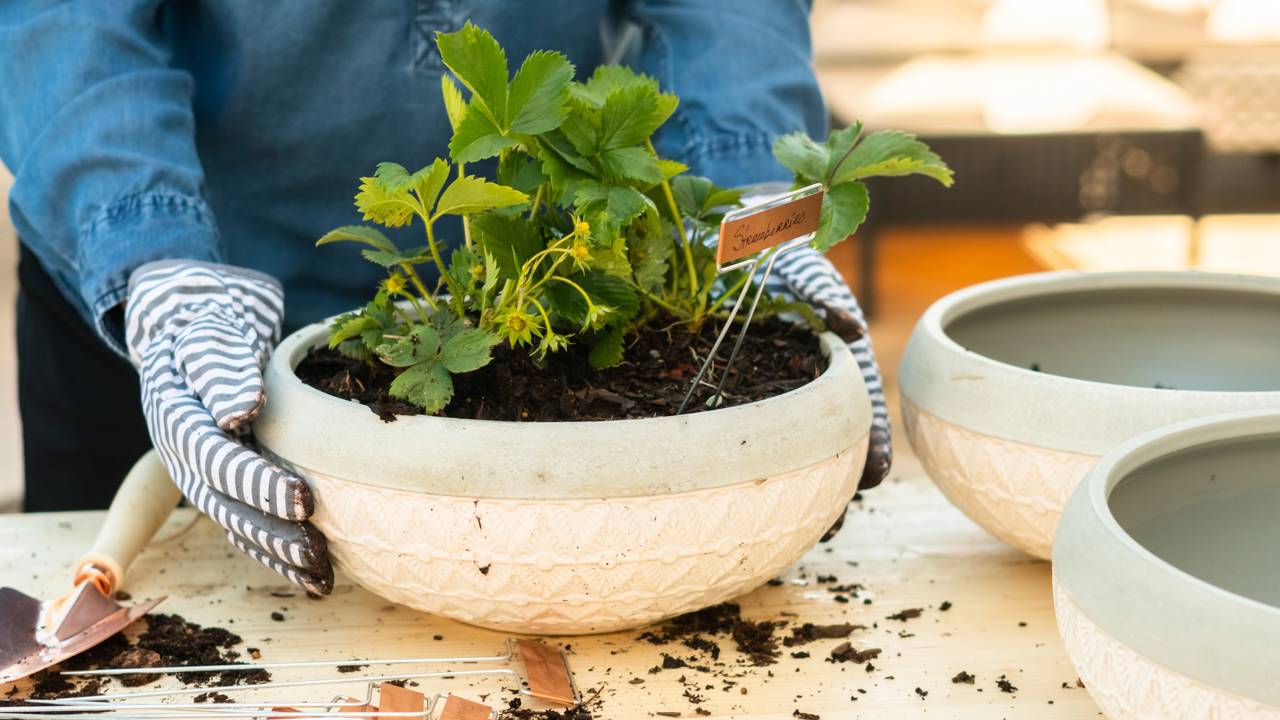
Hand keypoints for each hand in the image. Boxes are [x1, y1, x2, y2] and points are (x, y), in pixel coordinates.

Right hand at [126, 261, 332, 593]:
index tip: (303, 498)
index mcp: (178, 421)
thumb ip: (222, 370)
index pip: (218, 459)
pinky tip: (316, 580)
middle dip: (274, 530)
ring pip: (239, 526)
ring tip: (324, 572)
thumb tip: (240, 411)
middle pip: (227, 505)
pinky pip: (250, 531)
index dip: (258, 484)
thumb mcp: (210, 337)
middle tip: (319, 546)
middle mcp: (186, 458)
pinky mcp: (226, 491)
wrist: (197, 338)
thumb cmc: (210, 332)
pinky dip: (280, 558)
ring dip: (279, 554)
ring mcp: (204, 480)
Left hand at [768, 246, 890, 539]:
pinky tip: (743, 501)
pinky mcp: (739, 391)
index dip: (870, 443)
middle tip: (832, 528)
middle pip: (828, 440)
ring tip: (792, 530)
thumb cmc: (781, 252)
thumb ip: (823, 297)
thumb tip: (846, 327)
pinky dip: (749, 463)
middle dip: (832, 485)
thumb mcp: (804, 269)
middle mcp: (809, 382)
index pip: (858, 408)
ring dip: (795, 487)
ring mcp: (774, 390)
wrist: (736, 238)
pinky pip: (743, 433)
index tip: (874, 476)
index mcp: (835, 359)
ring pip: (788, 446)